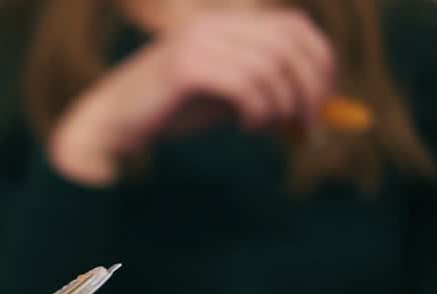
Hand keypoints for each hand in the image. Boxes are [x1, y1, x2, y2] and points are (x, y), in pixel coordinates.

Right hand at [49, 8, 334, 184]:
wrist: (112, 124)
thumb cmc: (168, 112)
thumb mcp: (226, 99)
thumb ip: (267, 93)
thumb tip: (319, 106)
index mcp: (225, 23)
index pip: (293, 26)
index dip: (320, 60)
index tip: (325, 98)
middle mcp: (213, 24)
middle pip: (289, 44)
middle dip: (309, 87)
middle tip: (307, 125)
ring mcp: (198, 42)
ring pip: (271, 67)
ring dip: (280, 105)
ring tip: (264, 128)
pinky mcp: (185, 67)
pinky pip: (244, 85)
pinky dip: (257, 111)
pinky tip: (244, 127)